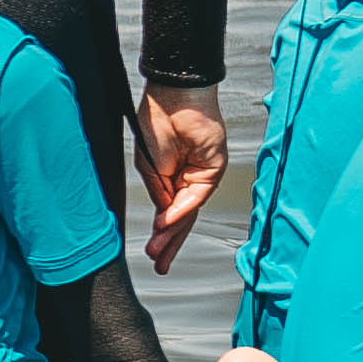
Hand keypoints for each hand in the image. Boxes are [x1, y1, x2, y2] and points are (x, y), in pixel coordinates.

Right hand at [135, 89, 229, 265]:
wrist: (172, 98)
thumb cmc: (157, 123)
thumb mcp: (149, 167)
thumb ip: (159, 194)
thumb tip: (163, 219)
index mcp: (171, 178)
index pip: (169, 212)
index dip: (162, 234)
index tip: (152, 253)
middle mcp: (188, 180)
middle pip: (182, 218)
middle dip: (169, 242)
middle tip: (160, 263)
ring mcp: (201, 176)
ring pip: (189, 211)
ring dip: (172, 232)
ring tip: (158, 250)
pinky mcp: (213, 169)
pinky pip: (196, 195)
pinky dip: (180, 210)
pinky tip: (166, 222)